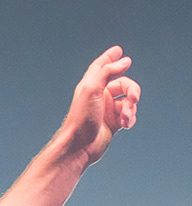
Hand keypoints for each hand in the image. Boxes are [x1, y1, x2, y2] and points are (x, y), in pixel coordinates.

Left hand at [57, 46, 140, 164]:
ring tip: (124, 118)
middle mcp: (99, 96)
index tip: (118, 50)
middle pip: (124, 84)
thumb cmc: (81, 118)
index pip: (101, 67)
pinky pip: (129, 115)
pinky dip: (130, 118)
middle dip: (133, 90)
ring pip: (129, 101)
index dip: (109, 58)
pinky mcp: (113, 123)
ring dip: (130, 108)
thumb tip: (125, 61)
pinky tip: (125, 125)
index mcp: (91, 86)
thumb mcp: (92, 89)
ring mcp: (106, 109)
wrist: (79, 147)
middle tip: (134, 98)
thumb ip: (108, 72)